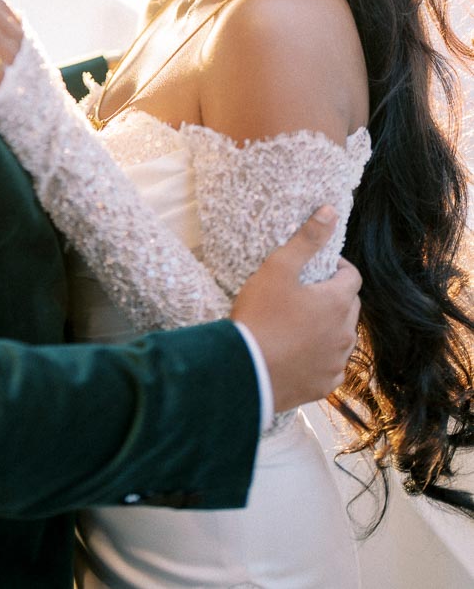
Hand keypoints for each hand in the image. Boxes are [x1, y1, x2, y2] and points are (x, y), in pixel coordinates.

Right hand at [231, 206, 360, 412]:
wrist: (245, 370)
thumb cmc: (261, 315)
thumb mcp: (279, 267)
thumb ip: (307, 239)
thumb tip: (330, 211)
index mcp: (338, 302)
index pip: (352, 276)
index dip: (338, 267)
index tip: (318, 266)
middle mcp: (345, 333)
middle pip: (350, 306)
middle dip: (335, 295)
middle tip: (306, 292)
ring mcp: (336, 362)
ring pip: (342, 337)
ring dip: (329, 327)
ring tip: (301, 322)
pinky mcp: (324, 385)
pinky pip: (332, 366)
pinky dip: (322, 357)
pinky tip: (300, 352)